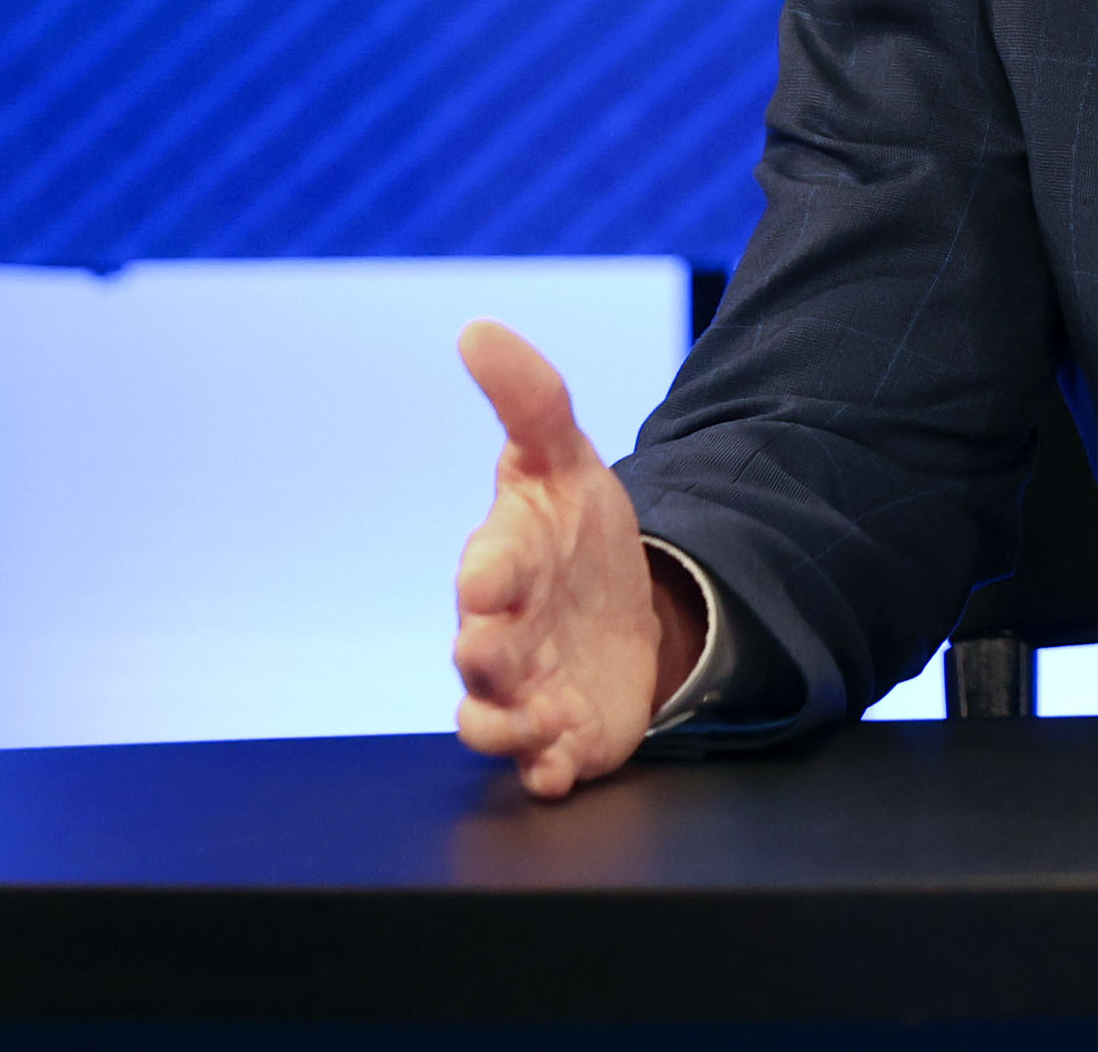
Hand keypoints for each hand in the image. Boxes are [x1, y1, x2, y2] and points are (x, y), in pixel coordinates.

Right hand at [451, 321, 697, 795]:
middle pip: (481, 657)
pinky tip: (563, 766)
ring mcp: (529, 690)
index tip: (492, 577)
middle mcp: (504, 634)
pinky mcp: (564, 735)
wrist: (619, 601)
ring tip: (537, 724)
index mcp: (503, 565)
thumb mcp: (565, 456)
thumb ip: (530, 397)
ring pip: (497, 723)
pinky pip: (544, 766)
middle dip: (487, 656)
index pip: (484, 571)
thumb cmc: (572, 528)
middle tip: (496, 650)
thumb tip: (478, 328)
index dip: (486, 576)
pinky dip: (549, 770)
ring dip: (510, 727)